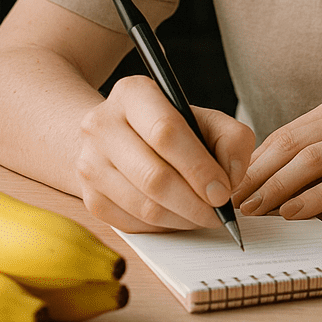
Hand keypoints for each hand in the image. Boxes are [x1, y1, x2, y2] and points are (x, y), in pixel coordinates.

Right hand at [76, 74, 255, 232]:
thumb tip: (231, 177)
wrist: (119, 136)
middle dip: (194, 202)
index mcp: (132, 93)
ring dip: (182, 219)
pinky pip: (132, 224)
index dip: (199, 167)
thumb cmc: (172, 126)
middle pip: (153, 176)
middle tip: (218, 212)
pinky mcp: (89, 197)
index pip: (166, 132)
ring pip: (143, 206)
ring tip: (204, 216)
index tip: (222, 191)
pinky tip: (180, 217)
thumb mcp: (206, 118)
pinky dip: (164, 228)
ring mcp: (89, 163)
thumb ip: (232, 138)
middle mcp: (102, 125)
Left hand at [233, 98, 321, 219]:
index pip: (285, 134)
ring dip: (275, 185)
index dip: (254, 160)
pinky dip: (313, 196)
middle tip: (230, 201)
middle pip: (290, 143)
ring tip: (253, 209)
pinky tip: (294, 211)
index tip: (230, 184)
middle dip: (255, 174)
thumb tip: (285, 178)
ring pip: (310, 159)